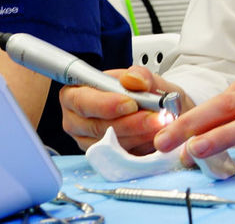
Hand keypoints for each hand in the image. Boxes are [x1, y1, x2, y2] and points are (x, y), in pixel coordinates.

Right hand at [59, 65, 193, 153]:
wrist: (153, 109)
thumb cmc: (138, 91)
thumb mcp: (143, 77)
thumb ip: (139, 75)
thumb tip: (133, 79)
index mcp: (75, 94)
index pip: (81, 101)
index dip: (105, 104)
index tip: (131, 104)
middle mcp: (76, 120)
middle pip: (96, 126)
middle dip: (129, 123)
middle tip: (154, 117)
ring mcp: (88, 142)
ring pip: (110, 145)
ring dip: (138, 135)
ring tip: (159, 125)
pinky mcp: (103, 158)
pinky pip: (120, 158)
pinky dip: (140, 147)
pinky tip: (154, 136)